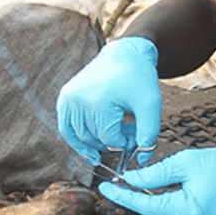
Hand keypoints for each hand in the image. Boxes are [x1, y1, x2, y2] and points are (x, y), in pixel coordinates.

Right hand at [57, 36, 160, 164]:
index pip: (110, 140)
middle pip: (94, 139)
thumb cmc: (139, 78)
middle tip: (129, 135)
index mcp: (98, 102)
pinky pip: (66, 127)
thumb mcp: (150, 106)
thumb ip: (149, 135)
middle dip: (113, 142)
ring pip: (80, 136)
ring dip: (96, 142)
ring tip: (114, 138)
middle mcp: (78, 100)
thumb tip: (142, 162)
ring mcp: (68, 98)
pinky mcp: (65, 97)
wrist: (125, 52)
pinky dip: (76, 140)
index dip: (126, 143)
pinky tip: (89, 151)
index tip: (137, 135)